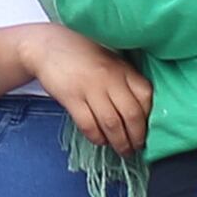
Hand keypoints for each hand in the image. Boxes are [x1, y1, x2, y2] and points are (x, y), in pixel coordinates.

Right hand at [27, 26, 153, 158]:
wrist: (47, 46)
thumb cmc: (81, 54)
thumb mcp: (109, 60)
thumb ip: (124, 79)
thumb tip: (141, 111)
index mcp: (122, 67)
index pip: (145, 96)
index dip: (149, 117)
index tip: (149, 129)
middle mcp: (109, 77)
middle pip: (131, 114)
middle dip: (137, 137)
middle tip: (137, 147)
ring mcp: (90, 87)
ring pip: (112, 123)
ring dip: (120, 142)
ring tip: (123, 150)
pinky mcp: (71, 98)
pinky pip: (89, 125)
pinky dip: (97, 137)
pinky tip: (101, 140)